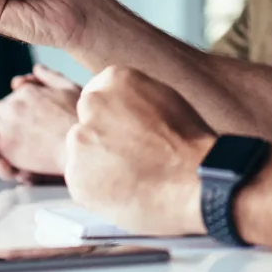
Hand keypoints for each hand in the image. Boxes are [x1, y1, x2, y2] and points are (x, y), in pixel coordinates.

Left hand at [0, 64, 80, 180]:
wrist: (81, 144)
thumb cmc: (81, 120)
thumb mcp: (69, 89)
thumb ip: (51, 77)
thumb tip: (36, 67)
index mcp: (29, 92)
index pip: (8, 98)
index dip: (2, 108)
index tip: (0, 115)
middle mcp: (15, 103)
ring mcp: (8, 122)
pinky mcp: (4, 141)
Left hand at [64, 67, 214, 235]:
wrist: (195, 179)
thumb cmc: (189, 143)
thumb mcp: (164, 98)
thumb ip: (134, 99)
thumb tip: (123, 111)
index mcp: (114, 79)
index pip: (99, 96)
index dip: (114, 119)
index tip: (126, 133)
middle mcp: (92, 104)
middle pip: (87, 123)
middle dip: (101, 139)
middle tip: (129, 157)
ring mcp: (81, 141)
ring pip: (82, 153)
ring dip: (98, 165)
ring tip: (131, 177)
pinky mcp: (76, 177)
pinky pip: (81, 182)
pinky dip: (97, 190)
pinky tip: (125, 191)